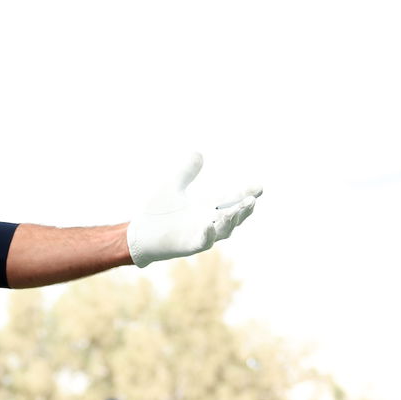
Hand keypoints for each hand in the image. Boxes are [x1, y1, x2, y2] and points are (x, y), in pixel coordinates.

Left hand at [126, 153, 260, 266]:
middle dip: (244, 209)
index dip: (246, 194)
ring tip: (236, 211)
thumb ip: (187, 172)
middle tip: (253, 199)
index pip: (231, 200)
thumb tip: (198, 153)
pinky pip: (202, 242)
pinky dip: (208, 234)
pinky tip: (209, 224)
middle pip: (233, 217)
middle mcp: (208, 222)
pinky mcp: (189, 246)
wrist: (140, 234)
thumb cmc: (157, 213)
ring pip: (223, 231)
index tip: (260, 187)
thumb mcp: (173, 186)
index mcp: (206, 208)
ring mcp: (200, 235)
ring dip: (230, 221)